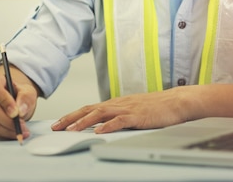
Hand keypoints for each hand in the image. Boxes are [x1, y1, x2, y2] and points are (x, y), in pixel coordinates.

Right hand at [0, 66, 38, 138]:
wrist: (13, 100)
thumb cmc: (18, 94)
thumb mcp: (27, 91)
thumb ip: (26, 98)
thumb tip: (21, 110)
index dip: (4, 101)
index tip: (16, 112)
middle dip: (7, 120)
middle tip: (21, 125)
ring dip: (6, 130)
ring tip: (21, 131)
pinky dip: (2, 134)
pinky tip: (12, 133)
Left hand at [51, 87, 191, 133]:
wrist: (176, 101)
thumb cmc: (157, 108)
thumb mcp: (133, 111)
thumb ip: (119, 116)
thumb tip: (104, 126)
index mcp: (116, 103)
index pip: (89, 108)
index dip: (73, 115)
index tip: (59, 123)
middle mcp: (118, 104)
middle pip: (89, 109)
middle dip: (71, 118)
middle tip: (56, 127)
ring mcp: (127, 109)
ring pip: (100, 113)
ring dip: (84, 122)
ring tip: (71, 130)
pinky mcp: (137, 115)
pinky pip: (119, 120)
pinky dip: (108, 126)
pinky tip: (98, 132)